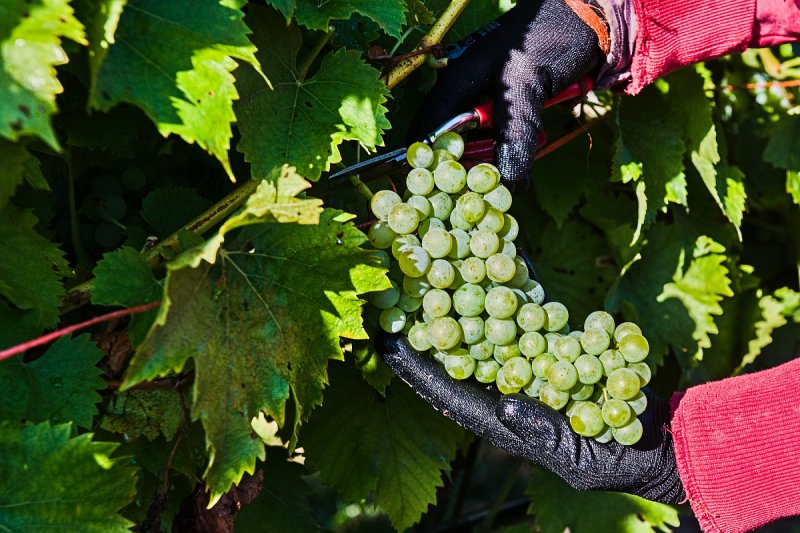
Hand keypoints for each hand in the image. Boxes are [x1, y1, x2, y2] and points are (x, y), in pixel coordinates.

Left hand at [375, 252, 684, 503]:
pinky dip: (513, 285)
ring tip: (435, 260)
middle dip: (429, 320)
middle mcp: (506, 384)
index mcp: (500, 416)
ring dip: (465, 292)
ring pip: (489, 322)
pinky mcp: (555, 342)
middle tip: (397, 287)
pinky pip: (528, 311)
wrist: (659, 440)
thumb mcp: (579, 459)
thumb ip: (541, 435)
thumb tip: (502, 407)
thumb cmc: (616, 463)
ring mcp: (529, 360)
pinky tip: (496, 256)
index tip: (385, 340)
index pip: (448, 392)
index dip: (415, 367)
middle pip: (459, 347)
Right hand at [410, 0, 603, 191]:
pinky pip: (505, 139)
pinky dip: (515, 148)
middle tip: (490, 185)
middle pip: (452, 145)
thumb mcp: (528, 86)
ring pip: (481, 146)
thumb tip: (508, 185)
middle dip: (471, 167)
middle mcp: (463, 95)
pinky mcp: (509, 108)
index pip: (425, 131)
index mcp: (455, 84)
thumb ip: (515, 134)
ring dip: (498, 159)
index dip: (428, 163)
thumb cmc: (550, 39)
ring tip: (515, 168)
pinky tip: (529, 151)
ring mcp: (486, 102)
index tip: (444, 191)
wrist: (590, 20)